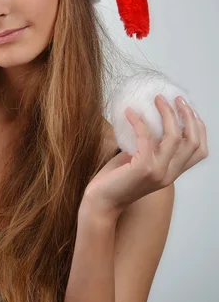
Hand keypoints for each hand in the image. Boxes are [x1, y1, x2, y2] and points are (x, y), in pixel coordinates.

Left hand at [83, 94, 207, 217]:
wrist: (101, 203)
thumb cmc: (115, 181)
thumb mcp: (137, 161)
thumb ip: (147, 148)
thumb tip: (144, 122)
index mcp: (172, 173)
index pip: (199, 150)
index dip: (199, 127)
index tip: (189, 109)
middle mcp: (170, 174)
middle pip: (192, 141)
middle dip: (188, 116)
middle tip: (176, 98)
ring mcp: (159, 172)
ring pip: (175, 137)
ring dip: (167, 113)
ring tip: (158, 99)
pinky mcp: (143, 168)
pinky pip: (146, 137)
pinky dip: (139, 122)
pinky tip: (129, 112)